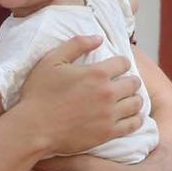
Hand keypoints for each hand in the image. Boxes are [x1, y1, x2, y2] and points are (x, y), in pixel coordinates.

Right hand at [17, 37, 141, 155]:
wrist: (34, 128)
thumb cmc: (39, 93)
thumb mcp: (51, 61)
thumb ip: (76, 45)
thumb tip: (99, 38)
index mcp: (96, 73)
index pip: (124, 63)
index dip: (120, 63)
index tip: (115, 68)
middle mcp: (107, 93)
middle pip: (134, 82)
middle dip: (129, 80)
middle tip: (121, 84)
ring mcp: (109, 114)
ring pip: (137, 103)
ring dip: (133, 99)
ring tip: (125, 100)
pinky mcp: (108, 133)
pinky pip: (133, 124)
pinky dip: (135, 119)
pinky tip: (128, 117)